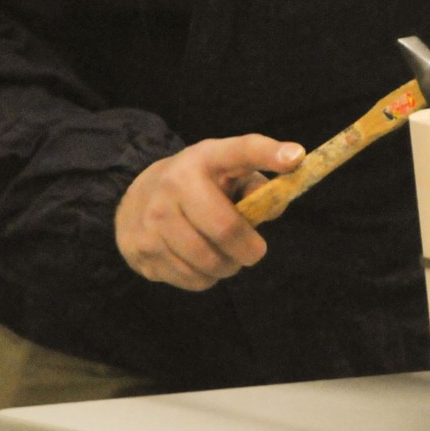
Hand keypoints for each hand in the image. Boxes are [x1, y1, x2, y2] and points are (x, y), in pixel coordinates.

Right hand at [116, 135, 302, 289]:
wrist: (134, 201)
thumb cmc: (197, 187)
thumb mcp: (225, 174)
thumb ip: (257, 186)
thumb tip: (275, 204)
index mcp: (204, 158)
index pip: (240, 151)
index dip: (268, 154)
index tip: (296, 156)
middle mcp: (175, 183)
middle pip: (225, 229)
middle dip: (249, 250)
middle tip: (254, 252)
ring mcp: (153, 218)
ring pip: (208, 262)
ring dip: (227, 267)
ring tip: (224, 256)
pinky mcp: (143, 250)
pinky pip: (192, 279)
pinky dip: (205, 278)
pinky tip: (198, 262)